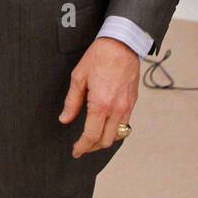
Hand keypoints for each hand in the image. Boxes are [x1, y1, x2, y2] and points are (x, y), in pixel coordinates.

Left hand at [60, 37, 140, 157]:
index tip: (75, 151)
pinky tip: (105, 127)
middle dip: (92, 148)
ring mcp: (127, 106)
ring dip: (104, 141)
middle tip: (81, 148)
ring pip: (118, 134)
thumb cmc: (98, 58)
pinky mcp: (133, 102)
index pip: (91, 135)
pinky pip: (125, 124)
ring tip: (92, 140)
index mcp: (101, 104)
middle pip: (106, 140)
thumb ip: (72, 102)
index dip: (82, 147)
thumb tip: (64, 119)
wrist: (122, 45)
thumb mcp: (78, 78)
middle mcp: (117, 109)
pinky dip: (114, 131)